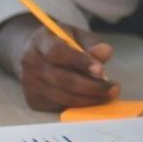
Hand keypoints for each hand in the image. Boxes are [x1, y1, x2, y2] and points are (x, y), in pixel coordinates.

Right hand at [0, 15, 118, 111]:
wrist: (35, 53)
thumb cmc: (61, 42)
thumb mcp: (76, 35)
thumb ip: (91, 43)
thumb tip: (104, 52)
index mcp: (40, 41)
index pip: (57, 52)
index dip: (79, 61)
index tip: (101, 69)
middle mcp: (30, 63)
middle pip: (61, 79)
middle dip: (91, 86)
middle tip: (113, 87)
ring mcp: (29, 84)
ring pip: (62, 96)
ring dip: (89, 99)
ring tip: (108, 94)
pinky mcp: (33, 100)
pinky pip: (59, 106)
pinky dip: (79, 105)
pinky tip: (93, 99)